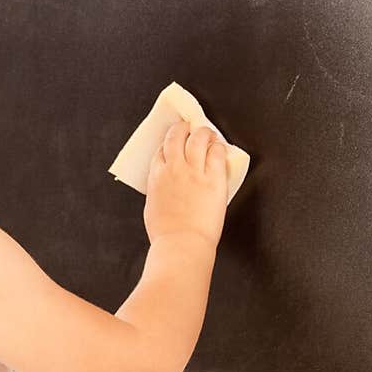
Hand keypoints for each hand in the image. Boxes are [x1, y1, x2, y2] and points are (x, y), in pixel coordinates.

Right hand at [143, 119, 227, 250]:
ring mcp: (194, 171)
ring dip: (203, 132)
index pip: (161, 150)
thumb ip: (158, 190)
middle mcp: (174, 168)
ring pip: (198, 138)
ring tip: (206, 132)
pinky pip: (217, 153)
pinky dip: (218, 146)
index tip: (173, 142)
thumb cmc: (166, 233)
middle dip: (183, 128)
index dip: (168, 142)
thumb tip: (164, 185)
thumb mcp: (152, 207)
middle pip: (177, 136)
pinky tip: (219, 147)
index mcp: (156, 176)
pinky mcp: (214, 178)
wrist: (182, 244)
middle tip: (188, 127)